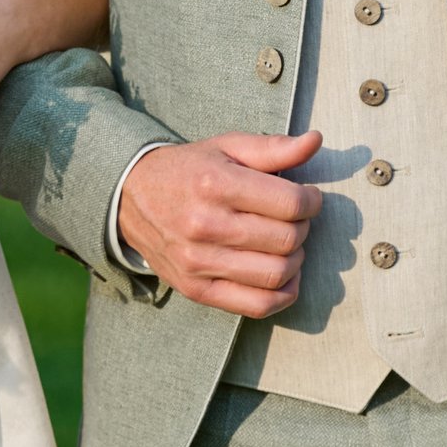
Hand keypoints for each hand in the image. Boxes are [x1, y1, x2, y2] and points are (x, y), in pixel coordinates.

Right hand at [117, 132, 323, 316]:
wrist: (131, 198)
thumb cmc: (187, 170)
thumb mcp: (226, 148)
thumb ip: (273, 148)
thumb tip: (315, 141)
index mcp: (215, 184)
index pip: (290, 203)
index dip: (311, 200)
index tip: (308, 196)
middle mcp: (206, 225)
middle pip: (287, 239)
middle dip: (304, 227)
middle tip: (295, 218)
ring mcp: (199, 262)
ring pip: (277, 273)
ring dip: (296, 258)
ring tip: (287, 242)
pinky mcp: (197, 290)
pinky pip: (257, 305)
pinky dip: (284, 293)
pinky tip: (284, 274)